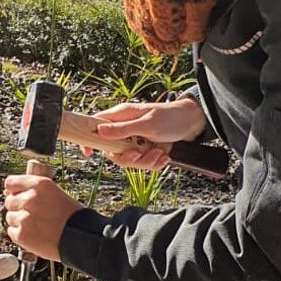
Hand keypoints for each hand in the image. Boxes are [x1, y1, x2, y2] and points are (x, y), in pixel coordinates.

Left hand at [3, 175, 82, 260]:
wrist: (82, 239)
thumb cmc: (71, 217)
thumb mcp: (55, 193)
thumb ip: (32, 190)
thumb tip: (7, 192)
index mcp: (39, 184)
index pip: (10, 182)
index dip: (13, 190)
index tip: (16, 195)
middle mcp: (30, 198)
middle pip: (9, 201)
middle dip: (19, 208)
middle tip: (35, 215)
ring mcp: (24, 217)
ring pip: (10, 217)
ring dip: (20, 222)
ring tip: (38, 226)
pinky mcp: (22, 234)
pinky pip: (12, 232)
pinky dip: (21, 235)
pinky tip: (35, 235)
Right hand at [82, 98, 206, 170]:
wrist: (193, 124)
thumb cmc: (170, 117)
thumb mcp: (147, 124)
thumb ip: (122, 129)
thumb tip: (99, 131)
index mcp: (120, 116)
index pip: (95, 125)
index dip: (89, 138)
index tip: (88, 153)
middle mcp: (124, 129)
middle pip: (111, 150)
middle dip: (127, 157)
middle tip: (139, 154)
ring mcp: (135, 140)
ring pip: (128, 160)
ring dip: (144, 162)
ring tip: (159, 154)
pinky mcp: (145, 150)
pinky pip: (142, 164)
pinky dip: (153, 164)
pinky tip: (164, 157)